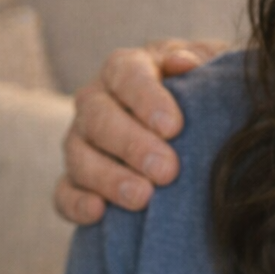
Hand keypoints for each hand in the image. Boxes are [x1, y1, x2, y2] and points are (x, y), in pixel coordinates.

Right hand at [53, 39, 227, 224]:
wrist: (195, 123)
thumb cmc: (204, 90)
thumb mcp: (210, 66)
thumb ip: (201, 60)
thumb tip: (184, 62)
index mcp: (127, 67)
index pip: (127, 76)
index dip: (147, 100)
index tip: (174, 127)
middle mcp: (96, 100)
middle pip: (99, 118)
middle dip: (132, 145)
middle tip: (168, 170)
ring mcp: (80, 140)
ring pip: (79, 156)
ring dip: (109, 179)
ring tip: (143, 198)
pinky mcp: (75, 178)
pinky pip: (64, 192)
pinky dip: (76, 203)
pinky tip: (98, 213)